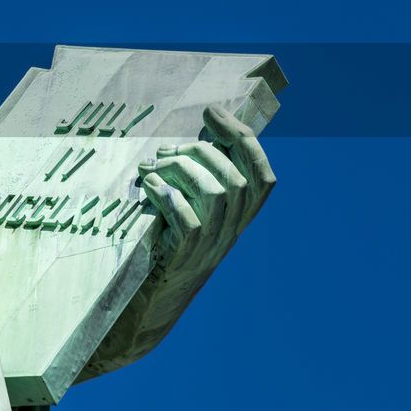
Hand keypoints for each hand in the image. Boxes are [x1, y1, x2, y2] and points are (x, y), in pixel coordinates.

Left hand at [137, 103, 275, 264]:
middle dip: (201, 151)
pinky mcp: (186, 255)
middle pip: (236, 180)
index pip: (262, 177)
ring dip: (180, 170)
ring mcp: (211, 246)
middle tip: (165, 149)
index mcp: (238, 217)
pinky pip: (187, 220)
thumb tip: (195, 136)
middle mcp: (232, 231)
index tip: (213, 112)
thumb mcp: (193, 210)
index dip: (242, 139)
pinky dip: (167, 196)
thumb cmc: (169, 242)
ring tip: (151, 166)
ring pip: (214, 195)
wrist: (154, 297)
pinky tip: (148, 186)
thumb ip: (201, 179)